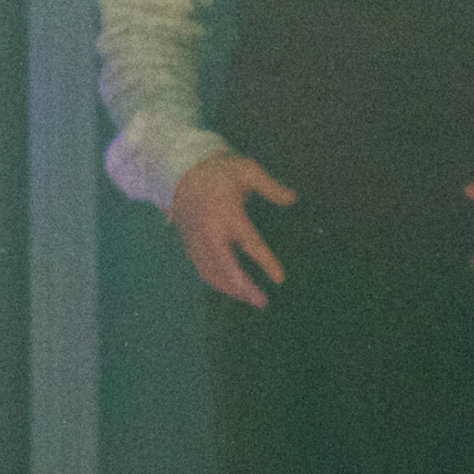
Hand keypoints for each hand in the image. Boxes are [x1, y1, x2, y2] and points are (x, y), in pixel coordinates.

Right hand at [169, 150, 295, 306]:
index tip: (280, 279)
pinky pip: (202, 269)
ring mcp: (197, 240)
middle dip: (243, 288)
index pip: (250, 243)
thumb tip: (292, 199)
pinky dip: (217, 283)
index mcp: (227, 214)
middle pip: (226, 267)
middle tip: (262, 302)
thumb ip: (270, 186)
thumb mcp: (247, 170)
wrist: (181, 172)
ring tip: (251, 299)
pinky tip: (232, 290)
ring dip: (231, 289)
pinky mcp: (190, 245)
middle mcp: (210, 232)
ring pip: (213, 272)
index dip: (266, 262)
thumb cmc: (219, 172)